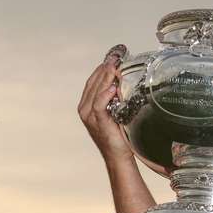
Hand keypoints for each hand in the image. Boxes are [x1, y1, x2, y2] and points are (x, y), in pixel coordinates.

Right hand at [78, 44, 132, 163]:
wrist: (118, 155)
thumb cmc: (119, 135)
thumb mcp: (117, 112)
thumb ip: (117, 98)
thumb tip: (126, 82)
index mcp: (88, 104)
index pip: (93, 80)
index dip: (102, 68)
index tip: (113, 57)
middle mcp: (86, 109)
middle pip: (93, 82)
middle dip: (104, 69)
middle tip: (115, 57)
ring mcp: (90, 116)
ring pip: (95, 91)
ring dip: (105, 78)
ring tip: (114, 67)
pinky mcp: (98, 123)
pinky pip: (99, 105)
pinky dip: (105, 95)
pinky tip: (113, 88)